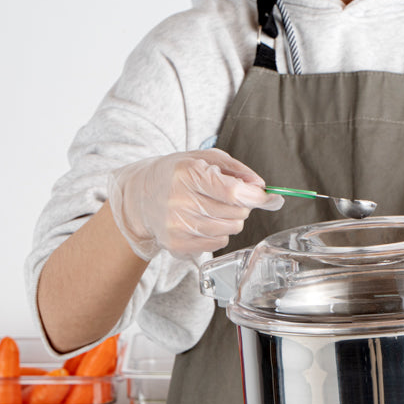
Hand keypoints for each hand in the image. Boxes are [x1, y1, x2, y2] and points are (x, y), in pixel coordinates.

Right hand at [107, 150, 282, 259]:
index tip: (263, 196)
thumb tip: (263, 187)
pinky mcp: (178, 245)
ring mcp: (178, 226)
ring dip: (230, 220)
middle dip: (241, 205)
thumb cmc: (176, 174)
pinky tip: (203, 221)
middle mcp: (180, 201)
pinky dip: (218, 233)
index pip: (232, 192)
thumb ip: (237, 170)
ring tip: (213, 208)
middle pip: (235, 213)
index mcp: (187, 173)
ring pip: (229, 230)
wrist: (140, 197)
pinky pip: (217, 243)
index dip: (254, 196)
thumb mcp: (204, 158)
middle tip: (227, 197)